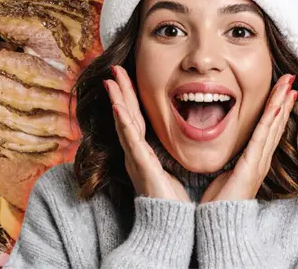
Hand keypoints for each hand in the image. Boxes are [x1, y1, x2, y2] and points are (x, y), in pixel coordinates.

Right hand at [104, 66, 188, 201]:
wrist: (172, 227)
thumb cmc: (174, 202)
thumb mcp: (174, 170)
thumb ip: (174, 155)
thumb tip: (186, 140)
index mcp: (145, 153)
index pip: (136, 119)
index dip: (130, 98)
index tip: (126, 78)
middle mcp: (136, 154)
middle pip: (126, 115)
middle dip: (120, 91)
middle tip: (114, 70)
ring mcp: (135, 159)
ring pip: (124, 123)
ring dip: (117, 100)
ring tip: (111, 81)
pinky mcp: (140, 166)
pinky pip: (130, 139)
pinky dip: (123, 122)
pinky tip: (118, 107)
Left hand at [200, 74, 296, 203]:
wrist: (219, 223)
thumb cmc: (218, 202)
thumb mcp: (222, 173)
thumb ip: (225, 158)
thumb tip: (218, 144)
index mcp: (253, 160)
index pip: (267, 128)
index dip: (276, 109)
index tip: (282, 91)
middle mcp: (260, 159)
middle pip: (275, 124)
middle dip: (283, 101)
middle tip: (291, 80)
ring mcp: (259, 163)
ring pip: (272, 127)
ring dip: (281, 105)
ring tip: (289, 86)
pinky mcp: (252, 166)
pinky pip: (262, 139)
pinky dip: (270, 121)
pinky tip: (276, 106)